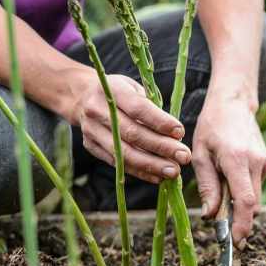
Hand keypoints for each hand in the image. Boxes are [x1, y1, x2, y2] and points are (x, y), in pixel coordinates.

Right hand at [68, 70, 190, 182]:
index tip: (180, 132)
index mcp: (112, 90)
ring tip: (173, 171)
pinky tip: (158, 177)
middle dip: (161, 147)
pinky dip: (140, 172)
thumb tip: (176, 135)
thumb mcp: (135, 88)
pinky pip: (118, 164)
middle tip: (183, 156)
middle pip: (132, 134)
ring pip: (124, 153)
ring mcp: (91, 130)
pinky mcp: (91, 146)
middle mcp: (97, 110)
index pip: (138, 108)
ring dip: (152, 165)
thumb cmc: (119, 92)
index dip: (160, 122)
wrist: (82, 97)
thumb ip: (152, 108)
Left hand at [193, 81, 265, 246]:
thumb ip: (207, 187)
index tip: (235, 242)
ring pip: (254, 197)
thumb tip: (210, 216)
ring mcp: (265, 163)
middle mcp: (256, 163)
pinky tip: (230, 176)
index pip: (245, 201)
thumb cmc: (212, 127)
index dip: (242, 225)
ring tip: (220, 189)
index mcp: (237, 159)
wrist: (234, 104)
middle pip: (252, 205)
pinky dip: (243, 191)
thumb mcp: (200, 155)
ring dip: (238, 204)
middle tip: (221, 227)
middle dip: (238, 220)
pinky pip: (255, 187)